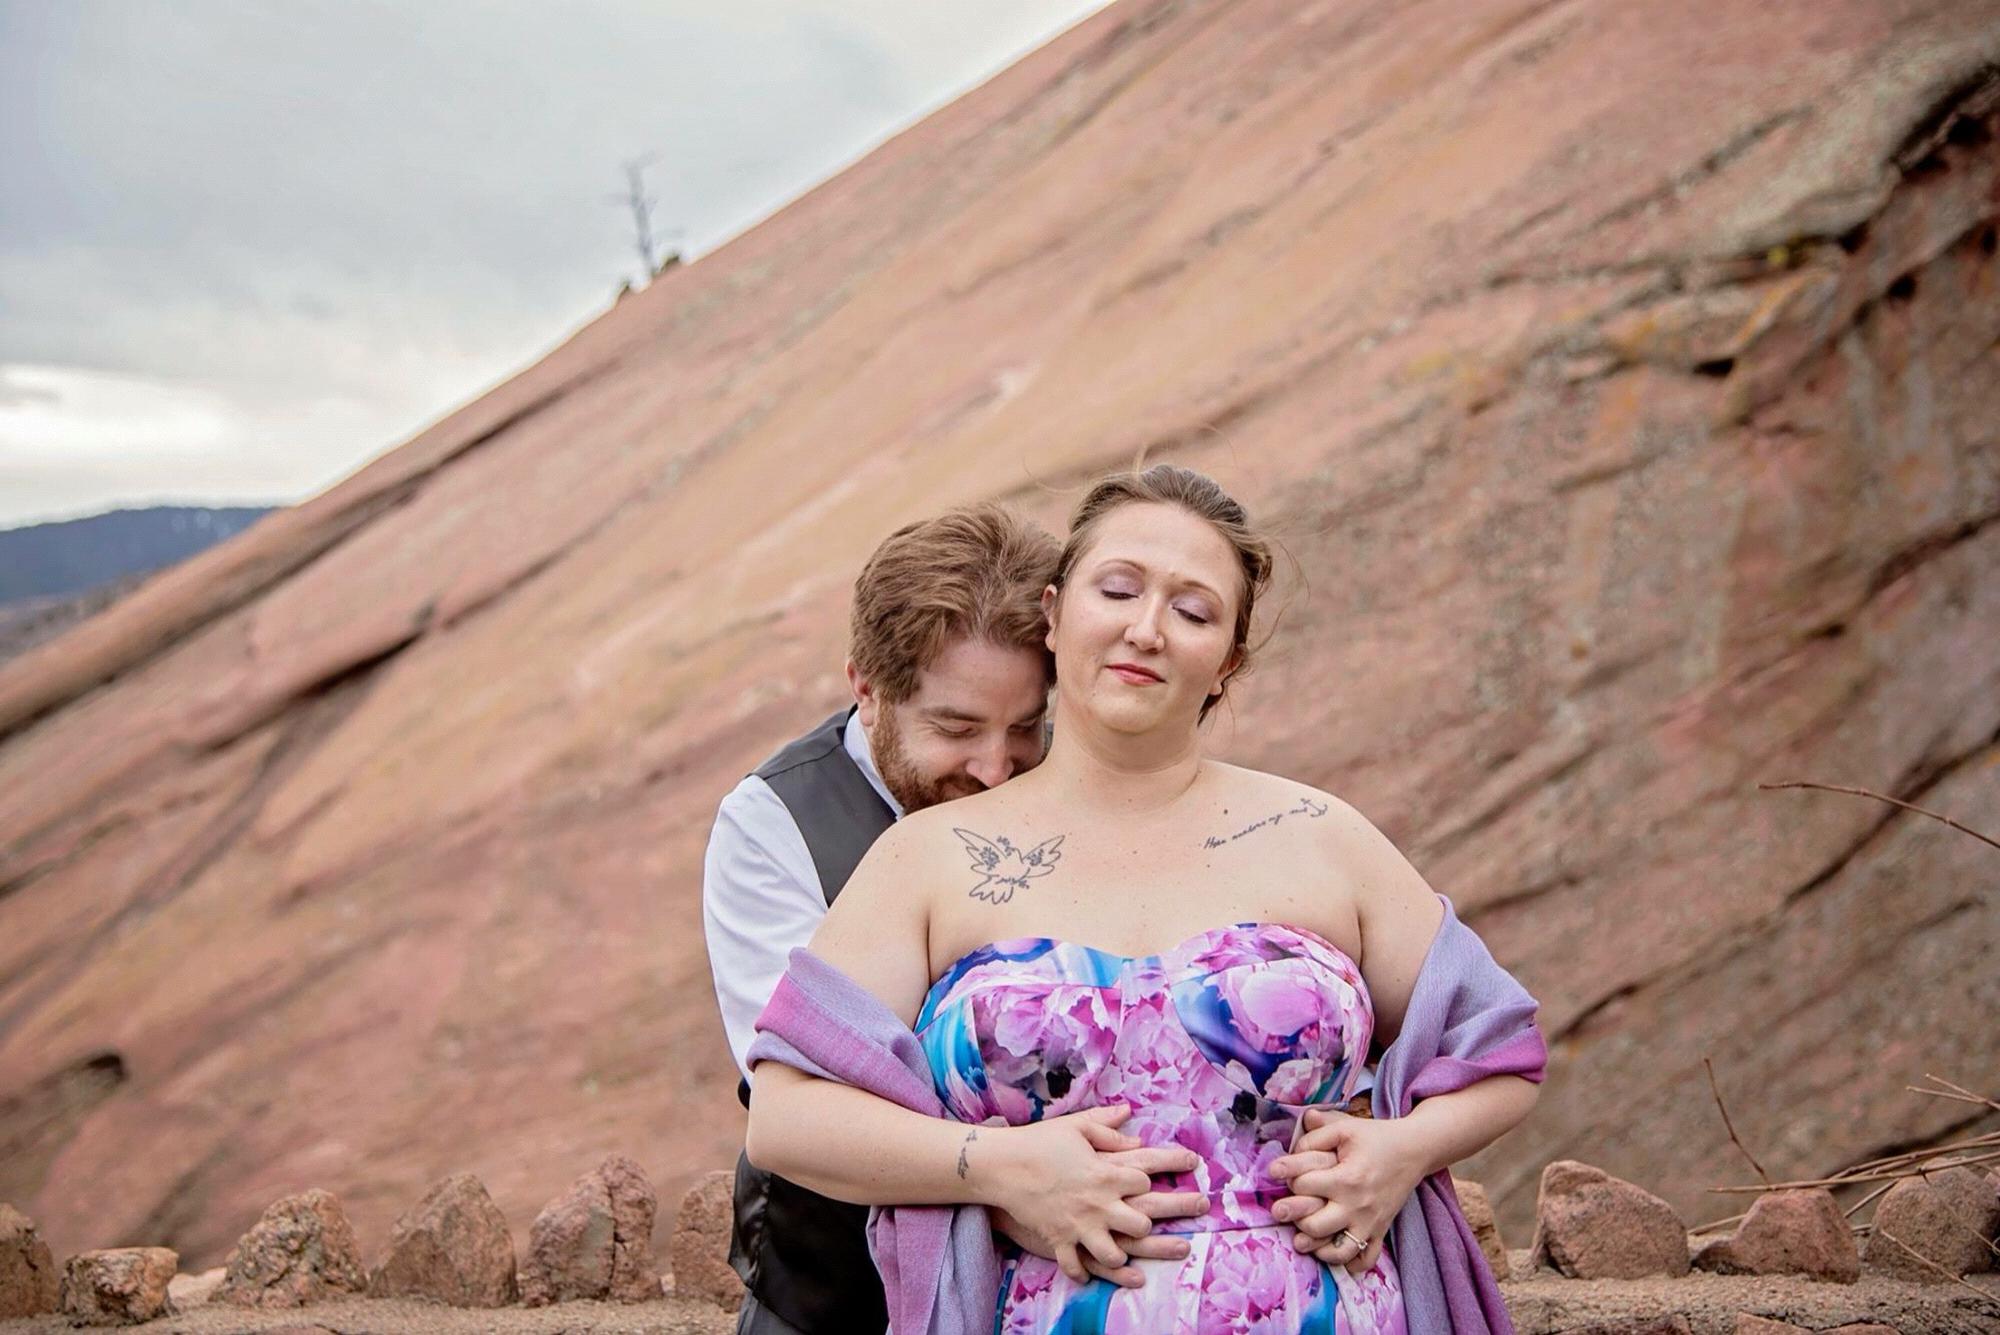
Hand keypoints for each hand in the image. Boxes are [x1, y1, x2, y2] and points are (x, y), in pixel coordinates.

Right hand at [978, 1105, 1202, 1284]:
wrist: (1001, 1165)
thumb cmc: (1038, 1142)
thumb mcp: (1075, 1126)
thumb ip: (1107, 1127)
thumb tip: (1134, 1125)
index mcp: (1106, 1173)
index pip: (1144, 1181)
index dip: (1148, 1180)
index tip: (1148, 1178)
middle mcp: (1098, 1204)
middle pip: (1141, 1224)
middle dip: (1147, 1224)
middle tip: (1145, 1222)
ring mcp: (1079, 1226)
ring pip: (1114, 1253)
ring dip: (1121, 1255)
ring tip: (1122, 1252)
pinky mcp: (1058, 1241)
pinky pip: (1075, 1266)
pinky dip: (1082, 1272)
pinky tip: (1088, 1272)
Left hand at [1268, 1107, 1423, 1276]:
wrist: (1413, 1150)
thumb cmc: (1376, 1138)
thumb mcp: (1344, 1128)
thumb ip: (1314, 1134)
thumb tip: (1289, 1148)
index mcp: (1347, 1179)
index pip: (1302, 1186)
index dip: (1288, 1176)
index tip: (1283, 1171)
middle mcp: (1358, 1207)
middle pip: (1313, 1226)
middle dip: (1294, 1216)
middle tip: (1285, 1208)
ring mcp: (1370, 1224)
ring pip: (1336, 1253)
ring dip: (1316, 1246)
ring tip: (1304, 1235)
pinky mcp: (1380, 1232)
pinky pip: (1363, 1261)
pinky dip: (1347, 1263)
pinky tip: (1333, 1248)